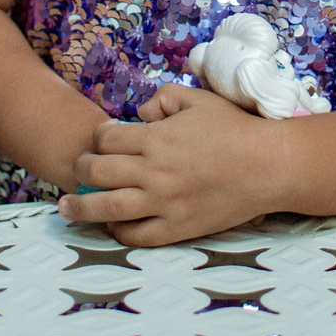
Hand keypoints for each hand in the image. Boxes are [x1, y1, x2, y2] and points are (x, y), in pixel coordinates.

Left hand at [59, 86, 286, 245]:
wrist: (269, 167)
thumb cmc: (235, 130)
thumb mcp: (197, 100)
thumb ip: (161, 100)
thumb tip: (137, 115)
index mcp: (157, 138)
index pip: (106, 139)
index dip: (98, 137)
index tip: (101, 139)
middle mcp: (154, 172)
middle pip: (97, 172)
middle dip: (81, 168)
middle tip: (79, 169)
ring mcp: (164, 203)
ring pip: (107, 208)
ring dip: (80, 208)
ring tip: (66, 208)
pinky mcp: (178, 228)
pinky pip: (137, 235)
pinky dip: (118, 231)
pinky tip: (112, 224)